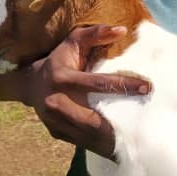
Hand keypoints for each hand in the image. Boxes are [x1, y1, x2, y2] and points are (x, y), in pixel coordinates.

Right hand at [22, 25, 151, 158]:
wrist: (29, 84)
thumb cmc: (59, 59)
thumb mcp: (74, 41)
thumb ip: (96, 34)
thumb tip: (122, 30)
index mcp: (62, 77)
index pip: (98, 83)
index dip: (124, 85)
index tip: (147, 87)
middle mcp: (56, 101)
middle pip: (92, 118)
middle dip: (118, 123)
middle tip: (144, 124)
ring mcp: (54, 121)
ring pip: (87, 135)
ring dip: (111, 139)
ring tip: (135, 138)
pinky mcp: (56, 133)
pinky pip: (82, 141)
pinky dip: (100, 144)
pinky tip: (119, 145)